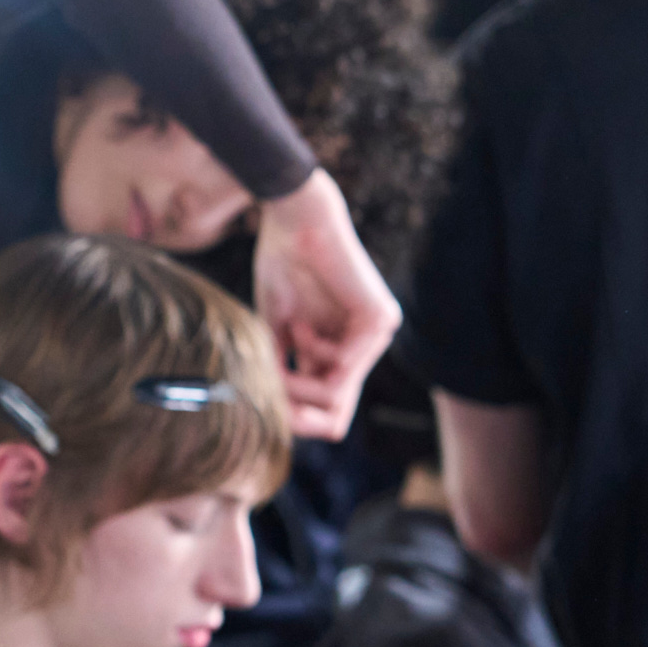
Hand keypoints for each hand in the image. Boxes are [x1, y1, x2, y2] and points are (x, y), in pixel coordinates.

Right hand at [252, 169, 399, 439]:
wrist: (294, 224)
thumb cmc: (280, 269)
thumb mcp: (274, 334)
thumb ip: (281, 374)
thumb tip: (274, 422)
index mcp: (338, 352)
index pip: (330, 411)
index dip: (299, 423)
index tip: (267, 416)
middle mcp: (362, 348)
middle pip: (337, 414)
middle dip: (297, 409)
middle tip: (271, 391)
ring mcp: (375, 336)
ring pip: (336, 396)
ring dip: (300, 377)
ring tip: (288, 336)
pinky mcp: (380, 322)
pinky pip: (343, 370)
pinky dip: (313, 353)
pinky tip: (302, 324)